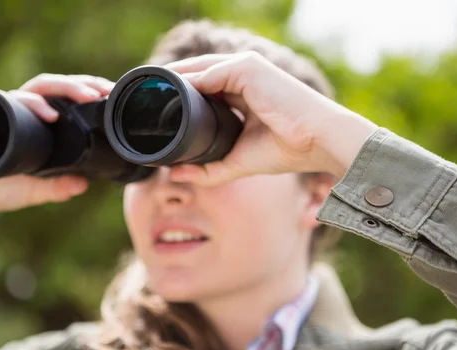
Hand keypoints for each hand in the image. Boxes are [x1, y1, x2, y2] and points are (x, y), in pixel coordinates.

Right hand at [0, 74, 114, 233]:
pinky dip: (31, 105)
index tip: (110, 97)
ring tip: (86, 97)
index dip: (86, 94)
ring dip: (63, 88)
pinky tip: (49, 113)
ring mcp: (3, 112)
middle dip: (81, 85)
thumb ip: (57, 187)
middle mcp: (20, 113)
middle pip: (53, 87)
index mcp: (35, 124)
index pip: (63, 99)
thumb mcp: (34, 192)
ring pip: (36, 88)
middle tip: (104, 91)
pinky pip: (9, 103)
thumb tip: (85, 185)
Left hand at [164, 52, 378, 185]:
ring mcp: (245, 68)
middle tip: (139, 98)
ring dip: (170, 79)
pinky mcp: (249, 69)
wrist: (317, 141)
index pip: (200, 86)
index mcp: (241, 91)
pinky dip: (188, 82)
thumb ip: (209, 168)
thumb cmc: (287, 148)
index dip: (175, 95)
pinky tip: (168, 92)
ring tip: (145, 92)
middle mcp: (241, 75)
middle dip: (166, 84)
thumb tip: (176, 174)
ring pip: (197, 70)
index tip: (150, 108)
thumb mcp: (239, 160)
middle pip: (194, 75)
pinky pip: (209, 73)